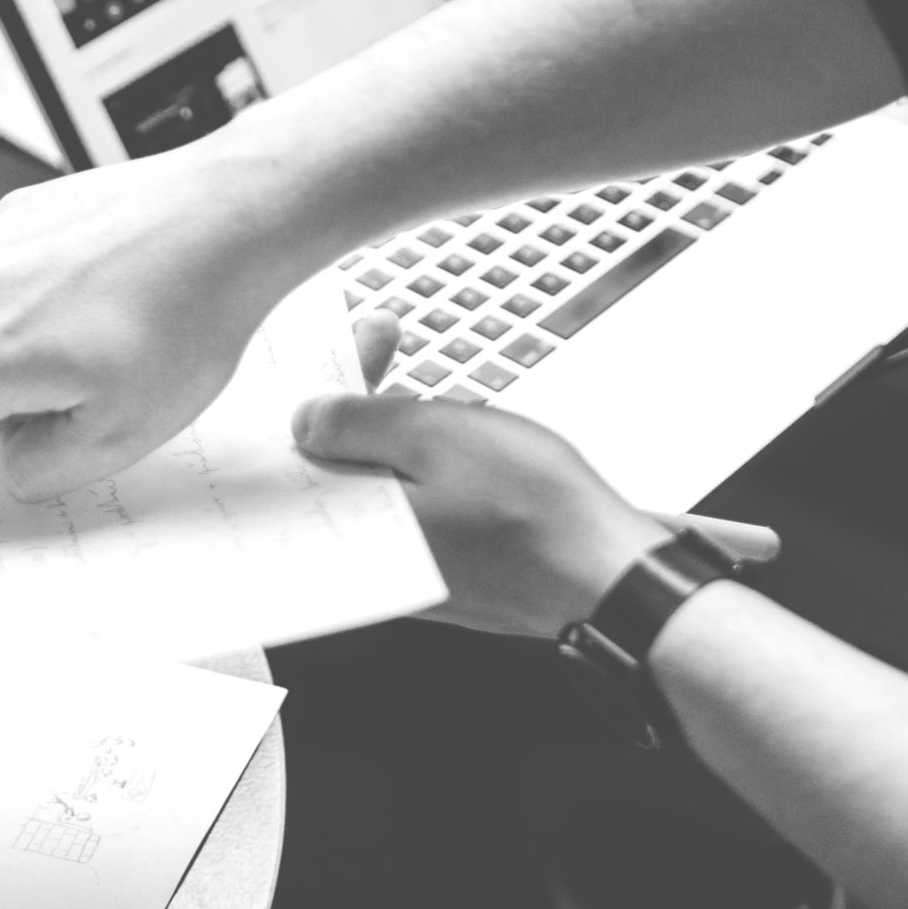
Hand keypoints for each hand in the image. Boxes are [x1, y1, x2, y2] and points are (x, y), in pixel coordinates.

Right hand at [0, 138, 303, 510]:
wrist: (230, 216)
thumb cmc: (187, 322)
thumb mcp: (123, 436)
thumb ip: (42, 466)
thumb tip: (6, 447)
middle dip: (2, 406)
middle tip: (94, 391)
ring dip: (26, 349)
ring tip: (116, 331)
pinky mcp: (19, 211)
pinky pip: (11, 280)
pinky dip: (46, 299)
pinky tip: (110, 289)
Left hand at [294, 311, 654, 637]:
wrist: (609, 575)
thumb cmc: (531, 509)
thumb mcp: (434, 436)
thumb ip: (358, 423)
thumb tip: (306, 420)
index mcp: (353, 529)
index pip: (298, 456)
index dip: (310, 390)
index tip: (330, 345)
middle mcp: (369, 559)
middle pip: (335, 461)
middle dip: (351, 391)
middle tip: (380, 333)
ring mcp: (405, 566)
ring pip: (373, 479)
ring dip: (384, 420)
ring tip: (404, 364)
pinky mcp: (441, 568)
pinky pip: (407, 505)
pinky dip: (412, 460)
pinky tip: (440, 427)